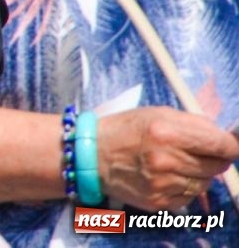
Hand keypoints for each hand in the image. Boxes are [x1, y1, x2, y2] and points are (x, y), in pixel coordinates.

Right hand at [95, 107, 238, 211]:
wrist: (91, 155)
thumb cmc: (125, 129)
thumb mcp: (156, 114)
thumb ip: (193, 123)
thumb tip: (225, 137)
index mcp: (166, 132)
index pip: (220, 145)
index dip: (230, 146)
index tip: (231, 146)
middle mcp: (166, 160)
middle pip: (216, 166)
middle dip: (213, 158)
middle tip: (197, 152)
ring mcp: (163, 183)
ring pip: (205, 183)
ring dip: (198, 173)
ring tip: (177, 163)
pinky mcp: (158, 202)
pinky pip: (190, 196)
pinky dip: (185, 187)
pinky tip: (168, 176)